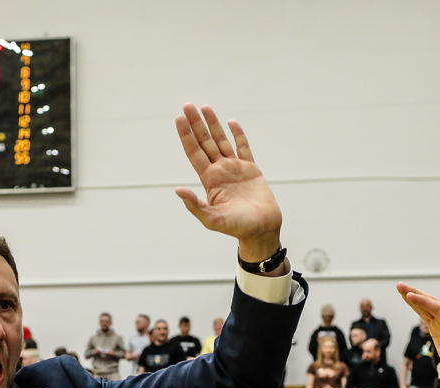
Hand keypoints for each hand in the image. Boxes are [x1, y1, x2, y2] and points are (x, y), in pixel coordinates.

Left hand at [173, 104, 282, 261]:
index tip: (179, 119)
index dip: (186, 136)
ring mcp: (235, 169)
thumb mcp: (212, 219)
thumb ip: (195, 205)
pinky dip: (238, 135)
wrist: (262, 229)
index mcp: (209, 180)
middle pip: (205, 142)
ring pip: (221, 141)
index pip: (194, 153)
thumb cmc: (237, 228)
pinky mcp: (251, 169)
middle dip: (195, 124)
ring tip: (204, 107)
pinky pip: (243, 147)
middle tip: (187, 105)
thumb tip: (178, 190)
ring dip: (213, 124)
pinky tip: (231, 122)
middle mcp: (220, 171)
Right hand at [397, 283, 439, 382]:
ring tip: (400, 288)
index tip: (410, 295)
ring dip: (414, 296)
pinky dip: (416, 306)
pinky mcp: (438, 326)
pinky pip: (425, 313)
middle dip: (416, 293)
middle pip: (432, 302)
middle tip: (400, 285)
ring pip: (427, 306)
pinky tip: (407, 299)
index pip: (438, 309)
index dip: (423, 302)